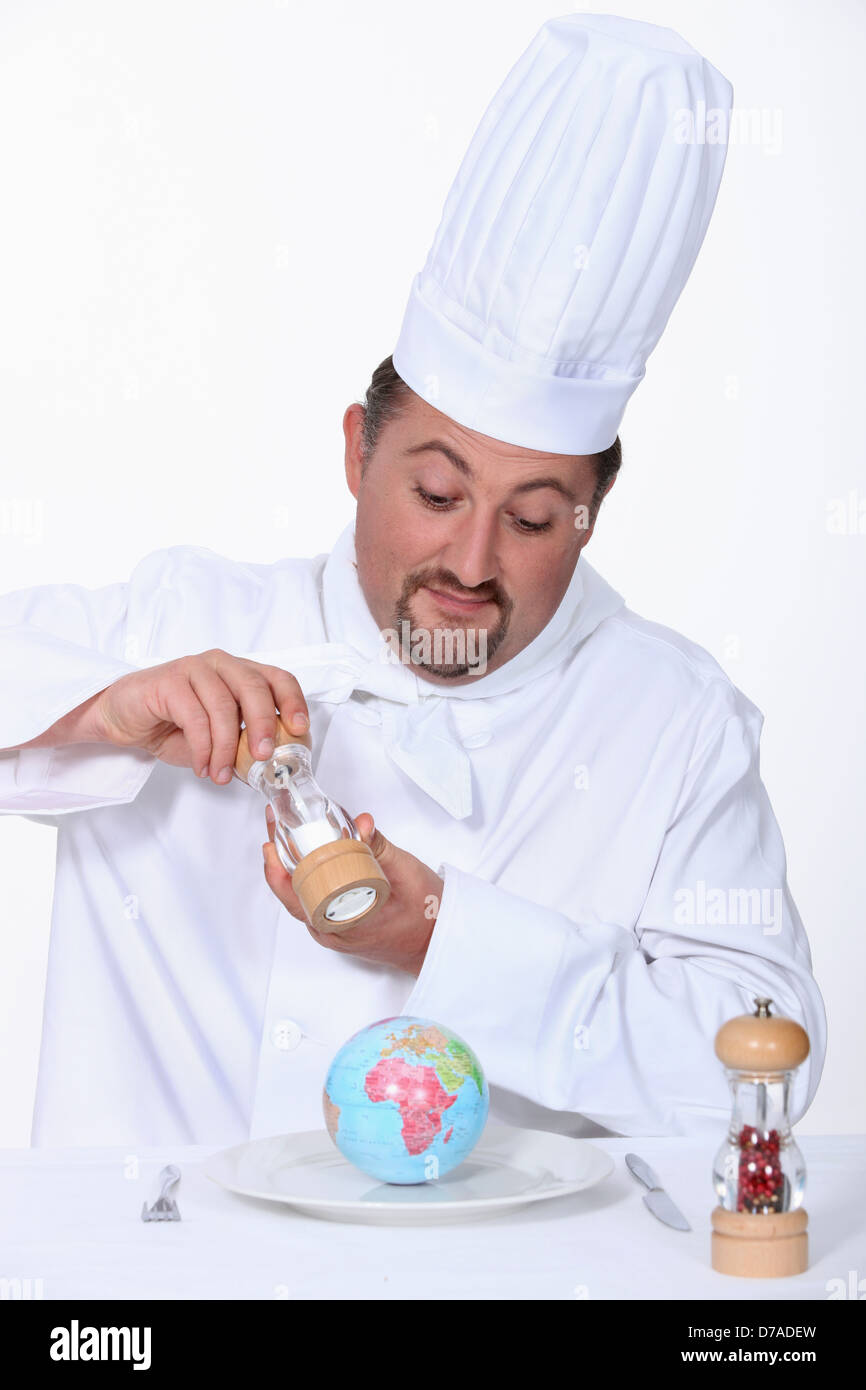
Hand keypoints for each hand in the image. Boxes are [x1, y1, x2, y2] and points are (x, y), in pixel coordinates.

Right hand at [89, 649, 309, 784]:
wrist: (123, 719)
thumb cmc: (173, 726)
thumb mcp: (216, 740)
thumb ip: (243, 748)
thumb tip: (271, 772)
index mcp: (240, 673)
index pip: (277, 678)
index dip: (292, 701)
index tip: (300, 729)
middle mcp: (221, 664)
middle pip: (255, 687)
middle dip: (263, 725)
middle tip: (263, 757)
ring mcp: (195, 668)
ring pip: (224, 705)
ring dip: (226, 747)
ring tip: (222, 774)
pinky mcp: (169, 680)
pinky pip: (195, 716)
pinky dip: (202, 747)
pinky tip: (202, 766)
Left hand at [262, 809, 443, 976]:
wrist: (438, 943)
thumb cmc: (427, 917)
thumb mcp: (406, 875)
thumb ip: (380, 848)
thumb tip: (361, 823)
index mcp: (342, 924)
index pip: (295, 897)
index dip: (277, 869)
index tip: (271, 843)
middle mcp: (331, 932)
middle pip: (292, 893)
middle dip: (280, 858)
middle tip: (277, 826)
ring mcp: (334, 932)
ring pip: (302, 897)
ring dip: (293, 866)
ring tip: (289, 834)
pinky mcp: (340, 926)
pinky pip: (314, 901)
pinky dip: (308, 877)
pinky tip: (310, 856)